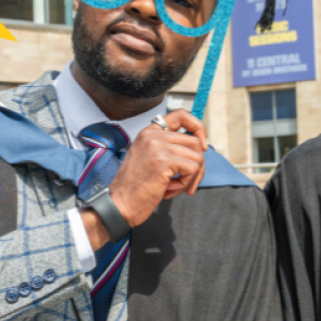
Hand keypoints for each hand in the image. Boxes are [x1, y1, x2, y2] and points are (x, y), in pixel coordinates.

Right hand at [82, 110, 207, 249]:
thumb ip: (169, 149)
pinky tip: (170, 190)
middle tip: (187, 182)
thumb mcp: (150, 160)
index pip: (181, 115)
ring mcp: (157, 147)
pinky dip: (187, 183)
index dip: (197, 127)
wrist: (118, 205)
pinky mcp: (163, 161)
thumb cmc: (135, 188)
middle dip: (198, 165)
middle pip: (194, 142)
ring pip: (197, 157)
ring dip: (191, 177)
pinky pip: (193, 169)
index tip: (201, 147)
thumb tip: (199, 150)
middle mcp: (153, 136)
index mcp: (149, 133)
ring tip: (174, 188)